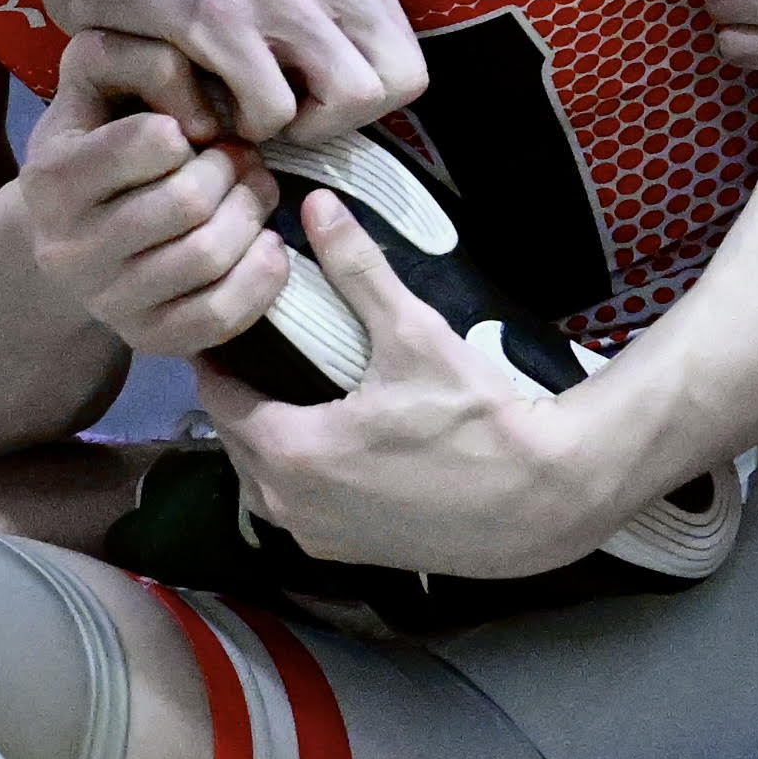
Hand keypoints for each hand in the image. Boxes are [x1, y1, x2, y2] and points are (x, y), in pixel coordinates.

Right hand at [19, 30, 288, 357]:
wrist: (70, 229)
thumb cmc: (100, 136)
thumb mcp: (97, 81)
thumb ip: (140, 60)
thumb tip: (201, 116)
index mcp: (51, 179)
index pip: (151, 142)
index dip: (190, 122)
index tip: (197, 123)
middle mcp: (68, 249)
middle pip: (189, 202)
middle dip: (232, 169)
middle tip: (242, 156)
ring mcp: (106, 301)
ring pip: (208, 256)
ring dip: (252, 213)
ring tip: (254, 190)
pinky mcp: (146, 339)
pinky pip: (220, 316)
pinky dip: (262, 275)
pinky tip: (265, 244)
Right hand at [67, 0, 426, 144]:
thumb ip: (342, 32)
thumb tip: (383, 96)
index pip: (408, 65)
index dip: (367, 100)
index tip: (314, 95)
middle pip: (395, 85)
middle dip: (340, 119)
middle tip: (290, 112)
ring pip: (350, 101)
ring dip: (298, 126)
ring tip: (254, 109)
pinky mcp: (221, 16)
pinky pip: (275, 111)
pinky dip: (248, 125)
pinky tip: (218, 103)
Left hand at [198, 195, 599, 578]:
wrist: (542, 502)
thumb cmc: (473, 418)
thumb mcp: (411, 333)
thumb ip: (357, 268)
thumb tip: (316, 202)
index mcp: (290, 452)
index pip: (220, 397)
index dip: (215, 355)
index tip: (223, 319)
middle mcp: (289, 507)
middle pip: (235, 440)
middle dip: (237, 393)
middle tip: (251, 344)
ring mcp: (319, 539)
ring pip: (261, 482)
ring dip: (262, 438)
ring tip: (282, 387)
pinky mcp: (350, 556)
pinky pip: (295, 509)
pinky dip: (293, 474)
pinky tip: (323, 439)